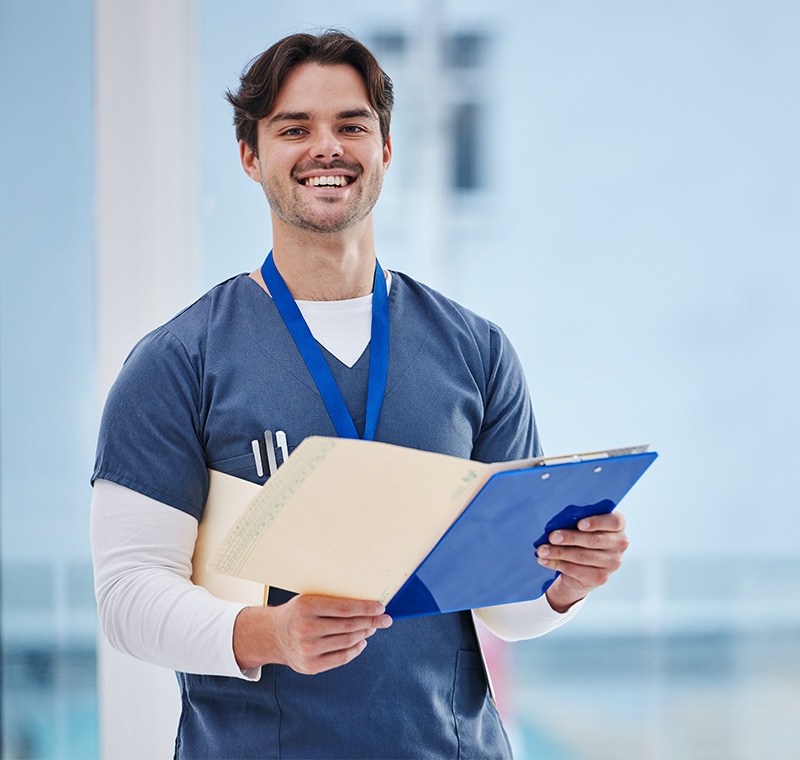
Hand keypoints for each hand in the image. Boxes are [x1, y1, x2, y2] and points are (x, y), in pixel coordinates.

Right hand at [233, 595, 391, 674]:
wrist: (271, 636)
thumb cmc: (296, 614)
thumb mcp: (309, 599)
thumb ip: (333, 601)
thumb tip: (367, 605)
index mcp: (307, 606)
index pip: (345, 608)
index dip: (366, 608)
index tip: (381, 607)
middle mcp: (306, 628)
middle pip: (349, 626)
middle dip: (371, 622)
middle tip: (385, 619)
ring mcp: (308, 649)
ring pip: (347, 642)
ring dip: (365, 634)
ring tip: (372, 628)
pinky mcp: (310, 666)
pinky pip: (341, 658)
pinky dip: (355, 649)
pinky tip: (361, 642)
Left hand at [538, 511, 628, 612]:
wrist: (583, 563)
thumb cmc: (581, 534)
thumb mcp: (582, 524)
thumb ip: (577, 518)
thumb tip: (558, 519)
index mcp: (618, 525)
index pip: (614, 522)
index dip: (597, 522)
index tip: (579, 524)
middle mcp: (619, 544)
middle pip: (594, 540)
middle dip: (570, 538)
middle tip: (551, 536)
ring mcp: (612, 563)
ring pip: (582, 556)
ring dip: (559, 552)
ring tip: (542, 550)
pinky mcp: (601, 577)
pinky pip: (576, 570)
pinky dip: (557, 564)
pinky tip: (544, 560)